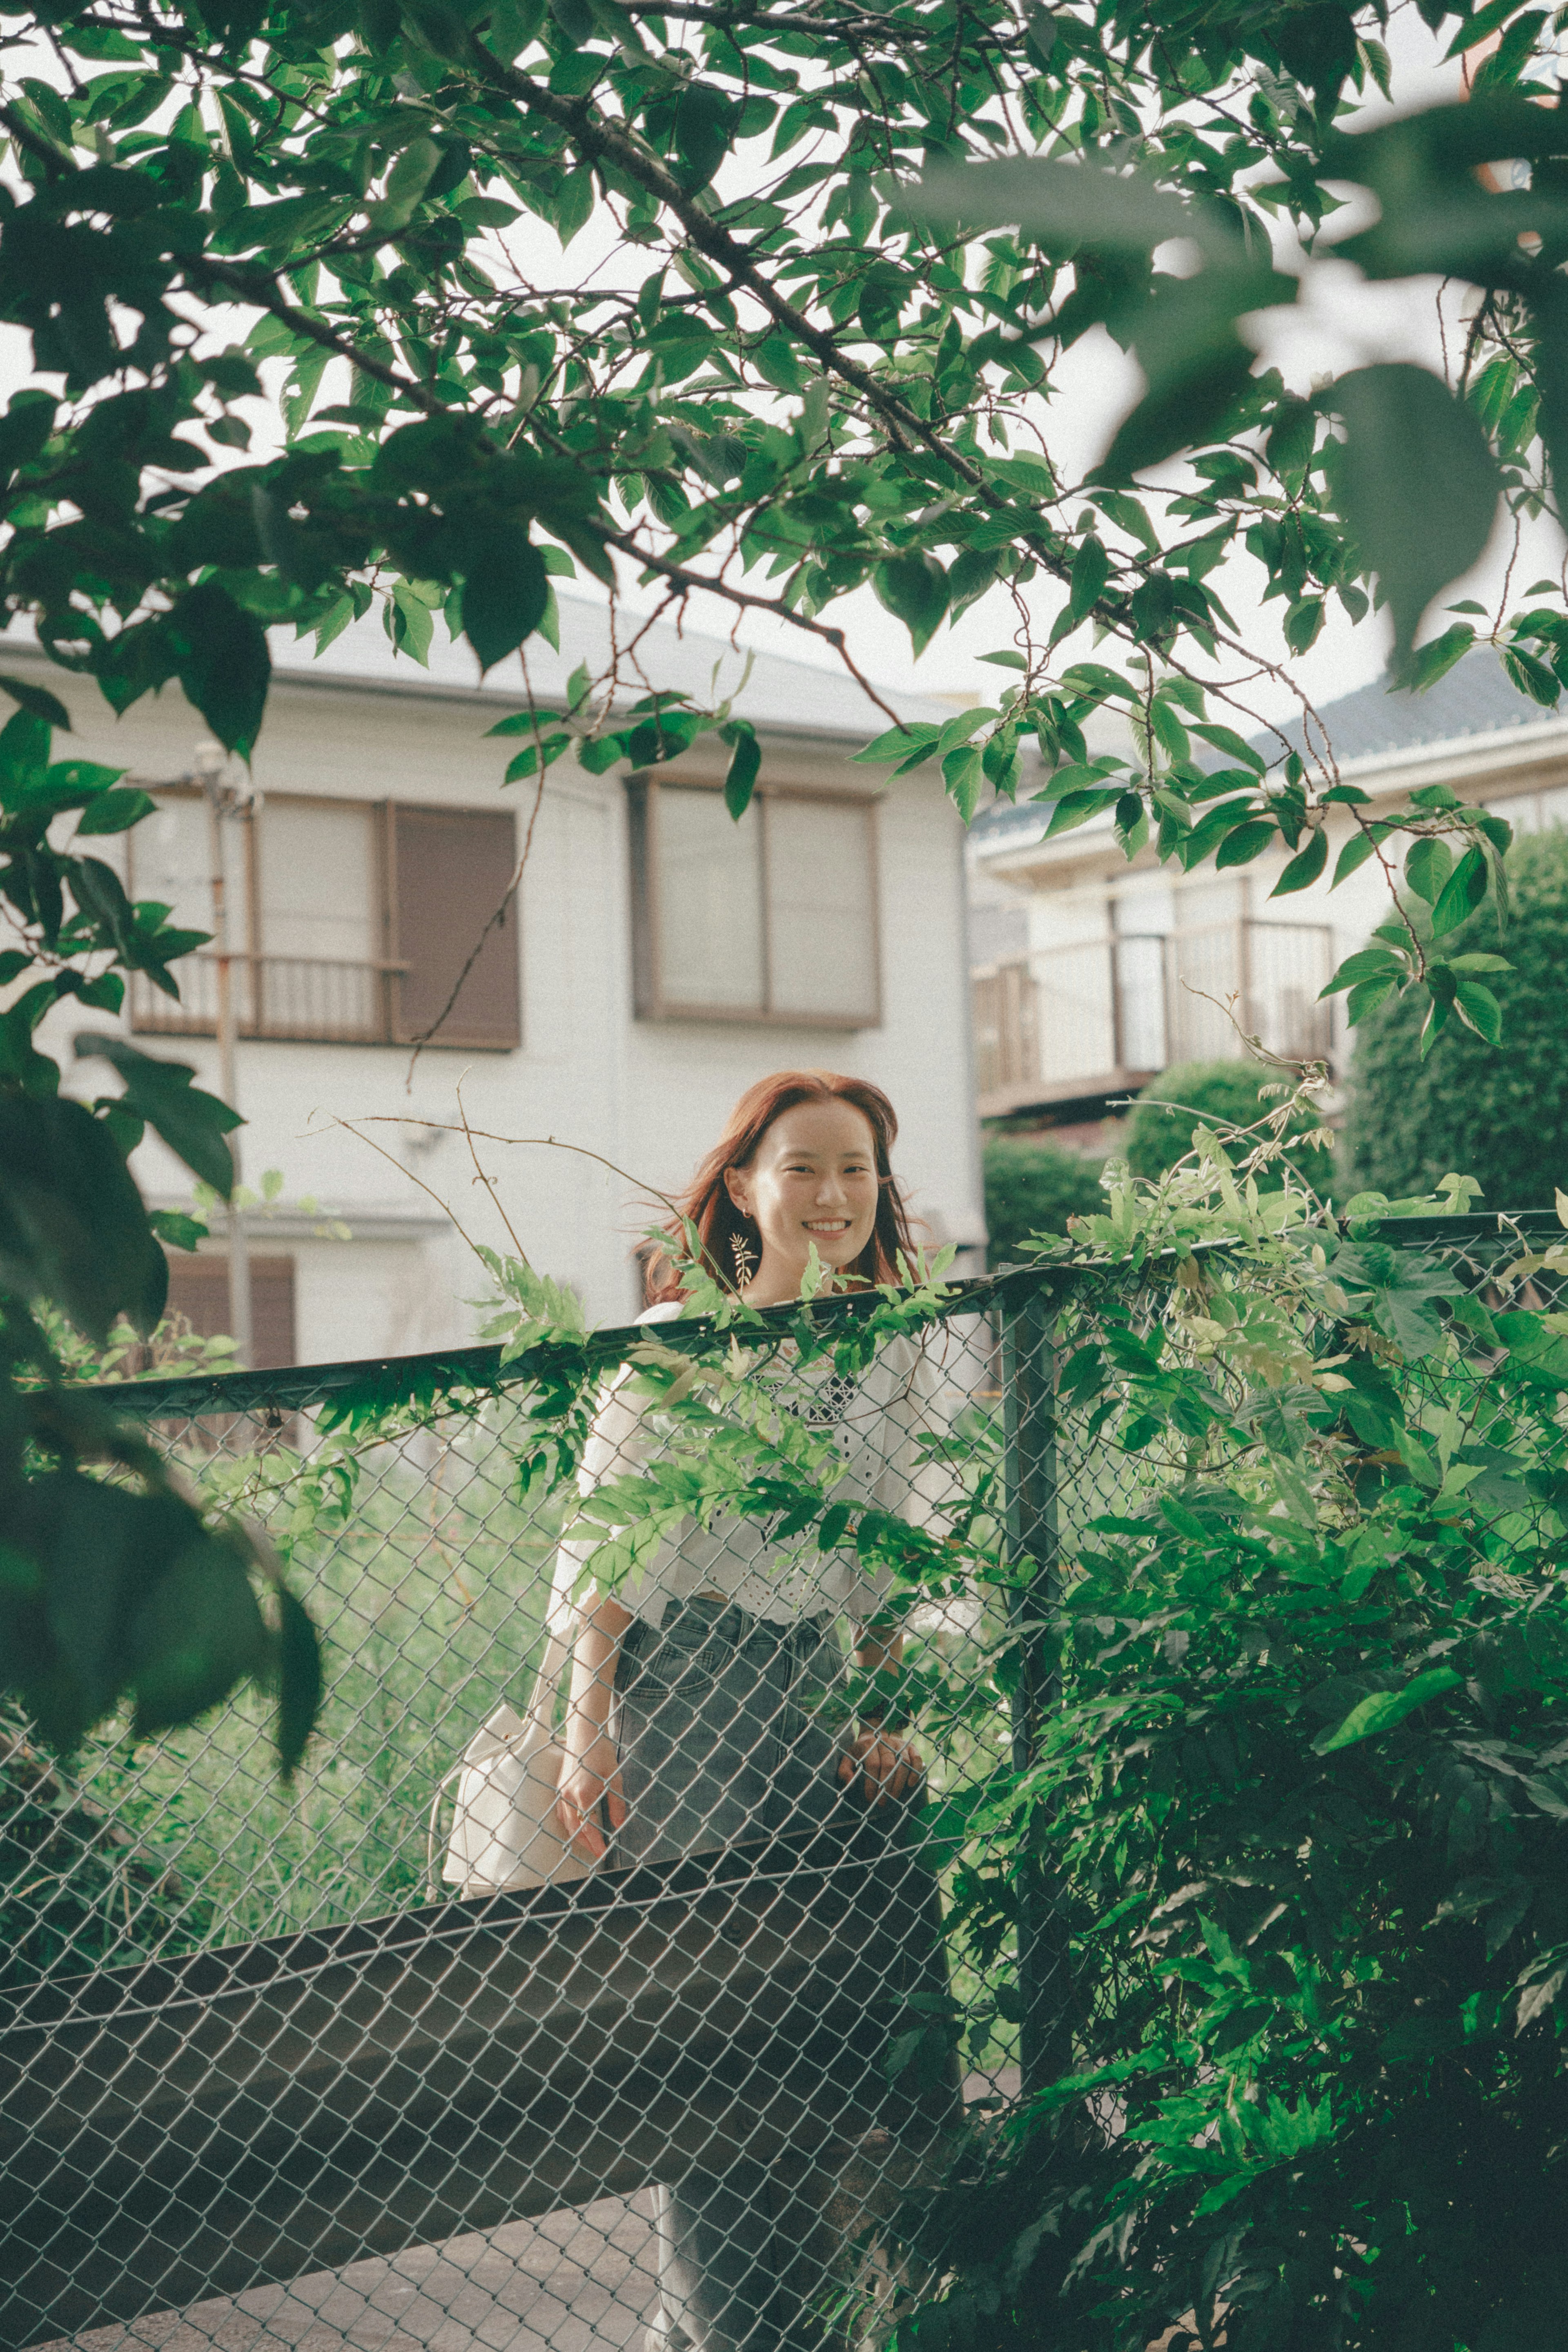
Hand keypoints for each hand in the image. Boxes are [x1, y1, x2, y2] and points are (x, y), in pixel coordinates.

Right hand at [555, 1737, 625, 1861]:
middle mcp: (568, 1796)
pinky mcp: (559, 1787)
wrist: (584, 1733)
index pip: (589, 1828)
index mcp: (583, 1794)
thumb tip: (618, 1823)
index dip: (596, 1843)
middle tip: (597, 1852)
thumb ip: (616, 1803)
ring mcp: (561, 1792)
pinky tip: (576, 1826)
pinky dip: (568, 1823)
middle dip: (586, 1844)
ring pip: (565, 1823)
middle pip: (574, 1830)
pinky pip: (560, 1812)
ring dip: (576, 1836)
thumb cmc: (600, 1752)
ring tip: (589, 1843)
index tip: (603, 1852)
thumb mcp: (614, 1777)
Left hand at [838, 1725, 922, 1807]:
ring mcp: (900, 1743)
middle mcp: (885, 1741)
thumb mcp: (848, 1758)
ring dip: (899, 1782)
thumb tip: (850, 1782)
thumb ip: (844, 1770)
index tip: (870, 1798)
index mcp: (868, 1743)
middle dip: (887, 1786)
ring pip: (904, 1763)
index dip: (872, 1783)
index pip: (873, 1765)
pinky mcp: (911, 1746)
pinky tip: (910, 1784)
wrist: (877, 1733)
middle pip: (889, 1764)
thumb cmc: (861, 1752)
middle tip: (883, 1802)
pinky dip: (915, 1771)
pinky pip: (917, 1758)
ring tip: (893, 1797)